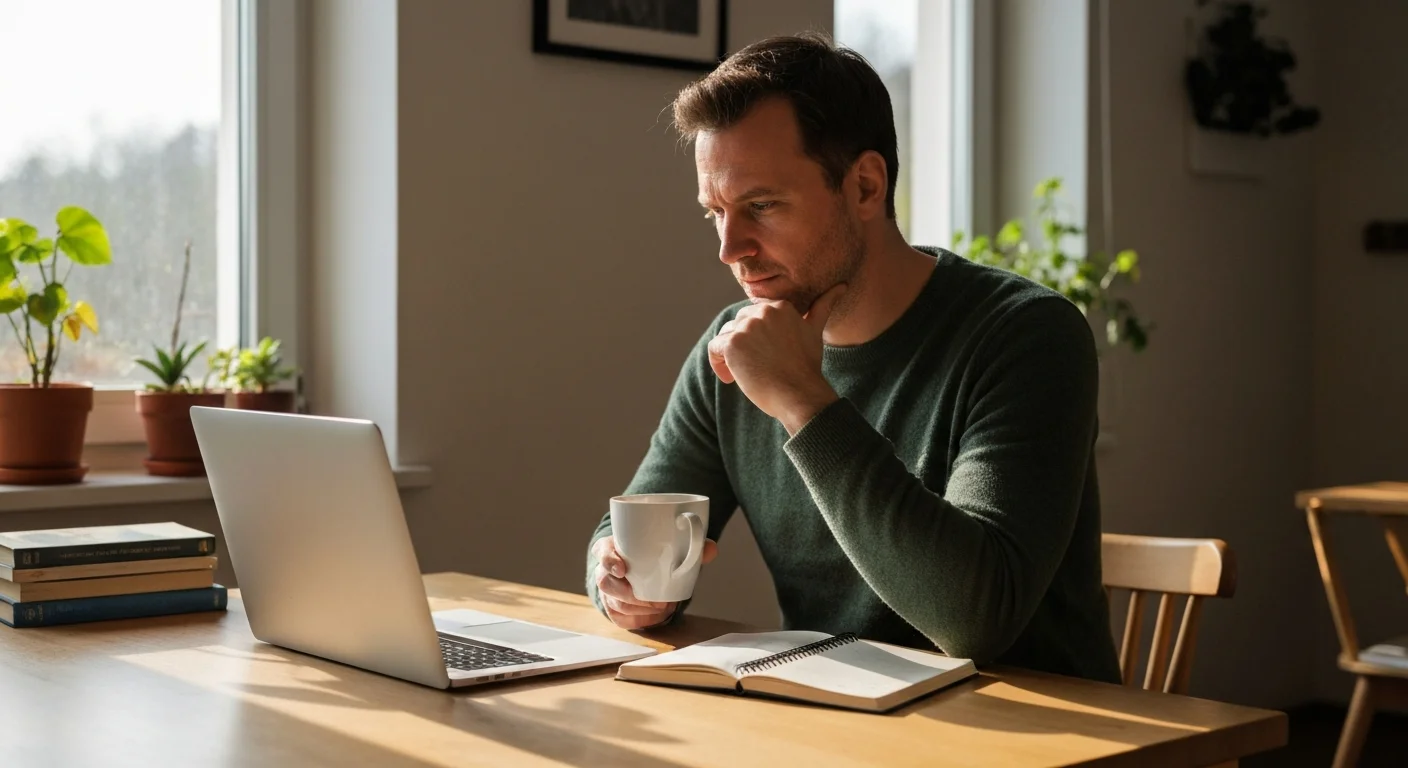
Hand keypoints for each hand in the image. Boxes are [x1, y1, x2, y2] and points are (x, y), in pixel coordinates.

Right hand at [592, 535, 717, 629]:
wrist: (642, 572)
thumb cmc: (652, 555)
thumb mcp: (667, 546)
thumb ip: (691, 546)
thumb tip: (711, 549)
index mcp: (614, 547)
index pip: (602, 551)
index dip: (608, 559)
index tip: (622, 568)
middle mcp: (605, 569)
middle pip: (604, 581)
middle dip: (627, 593)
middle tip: (654, 599)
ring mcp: (608, 590)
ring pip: (614, 601)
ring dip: (638, 608)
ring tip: (662, 606)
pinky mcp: (612, 608)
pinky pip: (620, 618)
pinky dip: (639, 619)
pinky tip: (655, 615)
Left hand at [708, 283, 846, 433]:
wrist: (800, 394)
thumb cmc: (806, 368)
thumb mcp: (814, 331)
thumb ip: (823, 306)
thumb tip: (842, 286)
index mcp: (780, 306)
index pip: (755, 316)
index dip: (756, 337)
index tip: (765, 356)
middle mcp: (763, 311)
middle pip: (739, 324)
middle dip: (743, 345)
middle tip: (755, 368)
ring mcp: (747, 326)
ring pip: (726, 335)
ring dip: (730, 355)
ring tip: (743, 375)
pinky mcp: (733, 343)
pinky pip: (715, 348)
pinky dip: (718, 363)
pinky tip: (730, 378)